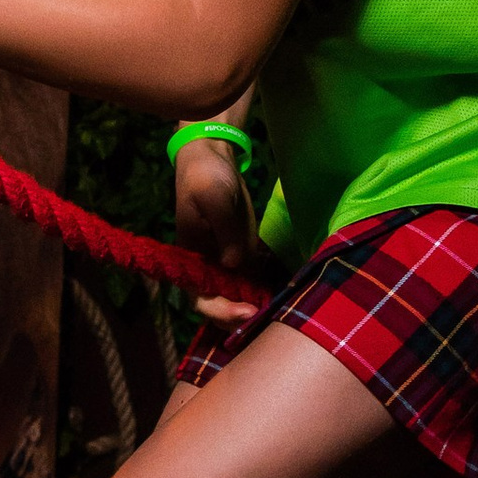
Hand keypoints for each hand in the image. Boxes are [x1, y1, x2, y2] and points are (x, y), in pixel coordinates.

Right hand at [172, 141, 263, 322]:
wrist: (215, 159)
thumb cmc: (205, 177)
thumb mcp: (213, 196)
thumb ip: (224, 231)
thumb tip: (234, 264)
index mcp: (190, 259)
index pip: (199, 298)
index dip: (220, 311)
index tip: (245, 311)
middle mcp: (208, 268)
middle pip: (221, 307)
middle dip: (241, 318)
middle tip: (264, 315)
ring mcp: (228, 263)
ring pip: (240, 299)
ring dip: (257, 307)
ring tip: (280, 309)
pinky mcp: (245, 254)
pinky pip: (255, 281)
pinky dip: (267, 290)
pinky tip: (286, 291)